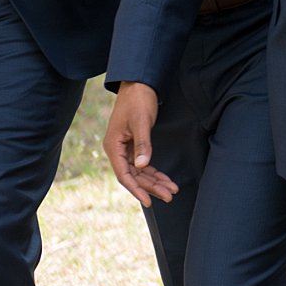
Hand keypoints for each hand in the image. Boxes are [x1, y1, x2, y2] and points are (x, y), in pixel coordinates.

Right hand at [104, 81, 177, 206]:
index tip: (149, 201)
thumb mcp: (141, 122)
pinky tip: (166, 179)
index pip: (124, 175)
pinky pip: (143, 164)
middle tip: (169, 196)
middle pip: (134, 176)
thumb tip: (142, 166)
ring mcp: (125, 148)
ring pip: (140, 172)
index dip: (136, 190)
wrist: (139, 84)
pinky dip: (154, 172)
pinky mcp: (134, 145)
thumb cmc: (138, 101)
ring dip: (155, 181)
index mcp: (113, 146)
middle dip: (151, 187)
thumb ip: (142, 144)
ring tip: (172, 190)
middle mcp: (117, 150)